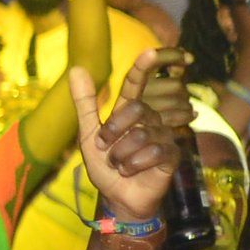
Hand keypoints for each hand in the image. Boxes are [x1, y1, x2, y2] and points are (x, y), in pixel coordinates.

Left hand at [70, 65, 174, 221]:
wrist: (117, 198)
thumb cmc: (106, 167)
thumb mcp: (88, 135)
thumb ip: (85, 103)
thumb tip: (76, 67)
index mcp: (129, 112)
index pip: (137, 84)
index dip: (143, 67)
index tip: (149, 52)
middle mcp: (149, 119)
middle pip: (136, 109)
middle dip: (114, 131)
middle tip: (106, 149)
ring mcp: (163, 135)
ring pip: (142, 134)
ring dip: (122, 154)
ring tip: (119, 165)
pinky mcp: (172, 154)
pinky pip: (155, 151)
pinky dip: (135, 164)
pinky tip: (132, 171)